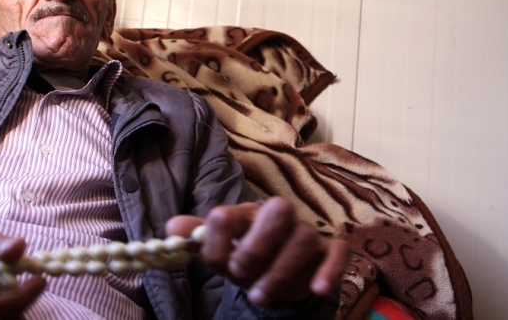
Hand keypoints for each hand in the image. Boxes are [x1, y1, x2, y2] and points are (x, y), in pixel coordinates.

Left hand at [166, 197, 349, 305]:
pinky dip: (329, 271)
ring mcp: (307, 234)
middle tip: (240, 273)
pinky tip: (317, 289)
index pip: (234, 212)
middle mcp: (281, 218)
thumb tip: (171, 227)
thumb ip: (200, 238)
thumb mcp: (223, 250)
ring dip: (280, 272)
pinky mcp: (330, 252)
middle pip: (278, 210)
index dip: (222, 234)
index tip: (218, 261)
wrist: (282, 271)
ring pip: (303, 240)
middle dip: (257, 244)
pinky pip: (337, 254)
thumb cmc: (248, 256)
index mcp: (249, 213)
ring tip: (259, 297)